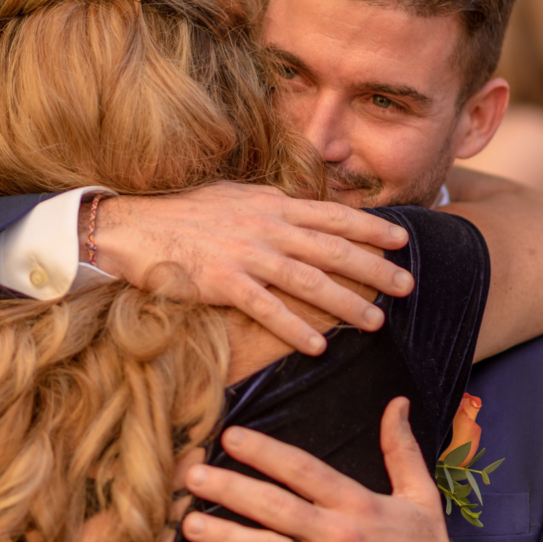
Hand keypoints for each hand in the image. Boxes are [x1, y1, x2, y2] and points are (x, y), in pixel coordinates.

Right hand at [90, 182, 412, 354]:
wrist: (135, 225)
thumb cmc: (185, 212)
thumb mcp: (235, 195)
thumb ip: (272, 205)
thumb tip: (304, 210)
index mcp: (271, 204)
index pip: (331, 215)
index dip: (370, 228)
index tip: (402, 240)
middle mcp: (265, 226)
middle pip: (331, 249)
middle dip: (373, 267)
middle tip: (407, 285)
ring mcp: (245, 254)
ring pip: (308, 280)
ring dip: (346, 302)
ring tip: (376, 321)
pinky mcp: (223, 282)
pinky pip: (266, 308)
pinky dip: (294, 327)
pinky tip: (316, 345)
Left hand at [181, 397, 455, 541]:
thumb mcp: (422, 501)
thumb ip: (403, 452)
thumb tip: (396, 403)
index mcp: (360, 506)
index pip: (305, 471)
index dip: (266, 452)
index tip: (232, 436)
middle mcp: (340, 537)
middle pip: (276, 509)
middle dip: (232, 490)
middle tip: (193, 474)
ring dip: (225, 536)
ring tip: (189, 522)